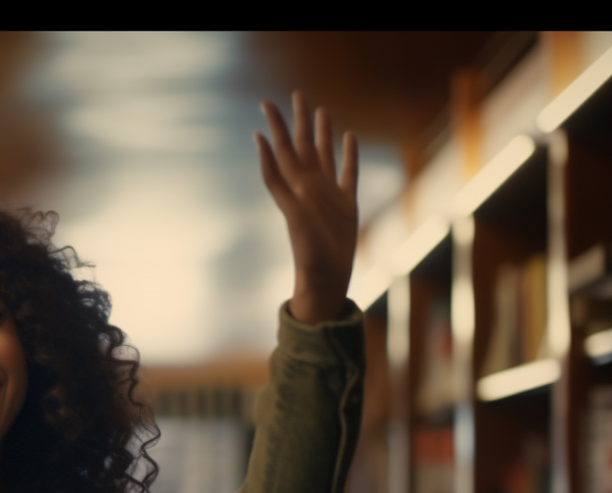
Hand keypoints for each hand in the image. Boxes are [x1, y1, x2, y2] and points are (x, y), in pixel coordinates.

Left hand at [255, 92, 358, 324]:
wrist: (325, 280)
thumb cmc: (307, 253)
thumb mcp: (291, 213)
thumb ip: (277, 182)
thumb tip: (262, 147)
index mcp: (296, 187)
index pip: (282, 149)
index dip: (275, 127)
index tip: (267, 104)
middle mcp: (310, 187)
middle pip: (303, 146)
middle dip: (299, 120)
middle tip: (297, 93)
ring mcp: (328, 195)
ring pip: (324, 156)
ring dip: (322, 134)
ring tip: (321, 110)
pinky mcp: (346, 205)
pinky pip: (348, 173)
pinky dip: (349, 155)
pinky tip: (349, 138)